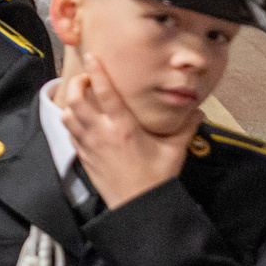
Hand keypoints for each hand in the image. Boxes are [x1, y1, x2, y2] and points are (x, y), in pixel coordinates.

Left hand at [59, 54, 186, 208]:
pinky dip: (71, 120)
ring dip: (70, 102)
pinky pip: (70, 132)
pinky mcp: (83, 157)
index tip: (92, 56)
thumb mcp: (174, 151)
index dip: (96, 72)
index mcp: (123, 127)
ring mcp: (89, 146)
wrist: (138, 208)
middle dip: (76, 84)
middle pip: (75, 100)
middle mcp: (102, 133)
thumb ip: (186, 127)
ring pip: (67, 115)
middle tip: (85, 77)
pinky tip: (80, 118)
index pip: (104, 92)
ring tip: (80, 95)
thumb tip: (198, 109)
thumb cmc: (157, 179)